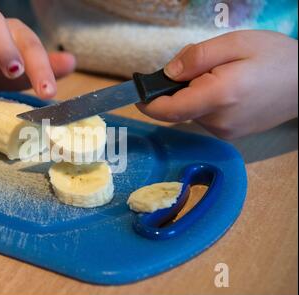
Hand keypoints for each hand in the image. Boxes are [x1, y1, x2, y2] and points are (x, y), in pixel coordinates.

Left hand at [137, 30, 297, 138]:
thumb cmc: (274, 58)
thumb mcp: (235, 43)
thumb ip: (197, 57)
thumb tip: (167, 73)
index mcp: (218, 97)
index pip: (169, 110)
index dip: (148, 103)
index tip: (136, 92)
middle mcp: (218, 121)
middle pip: (178, 109)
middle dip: (177, 88)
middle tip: (202, 66)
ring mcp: (225, 132)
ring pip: (191, 113)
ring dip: (193, 95)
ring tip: (221, 75)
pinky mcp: (230, 134)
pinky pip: (204, 117)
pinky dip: (205, 102)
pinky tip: (227, 89)